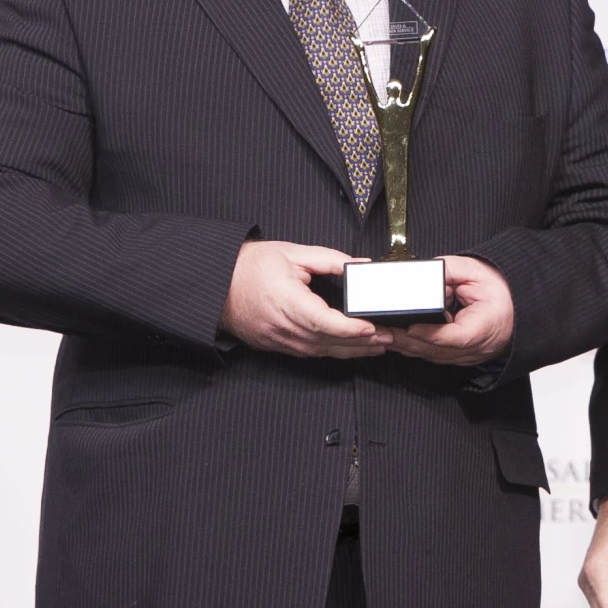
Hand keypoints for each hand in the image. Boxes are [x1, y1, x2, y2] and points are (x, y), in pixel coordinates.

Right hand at [219, 242, 387, 359]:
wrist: (216, 284)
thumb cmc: (250, 266)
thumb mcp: (293, 253)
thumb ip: (330, 260)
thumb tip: (361, 267)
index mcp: (286, 302)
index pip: (324, 322)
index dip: (350, 329)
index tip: (373, 328)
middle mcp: (283, 327)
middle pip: (328, 342)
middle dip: (362, 343)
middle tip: (391, 338)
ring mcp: (279, 340)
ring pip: (321, 352)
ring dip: (352, 351)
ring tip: (379, 346)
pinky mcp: (277, 346)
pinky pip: (310, 353)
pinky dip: (333, 352)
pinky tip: (351, 348)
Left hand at [384, 255, 513, 366]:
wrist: (520, 307)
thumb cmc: (503, 291)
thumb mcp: (477, 271)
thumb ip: (449, 270)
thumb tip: (424, 273)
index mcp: (484, 327)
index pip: (453, 336)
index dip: (429, 334)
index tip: (408, 328)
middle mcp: (475, 348)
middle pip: (435, 351)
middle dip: (404, 341)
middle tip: (379, 332)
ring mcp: (468, 356)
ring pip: (431, 356)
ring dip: (405, 347)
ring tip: (381, 335)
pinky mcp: (460, 356)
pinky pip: (433, 355)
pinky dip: (415, 347)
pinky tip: (396, 340)